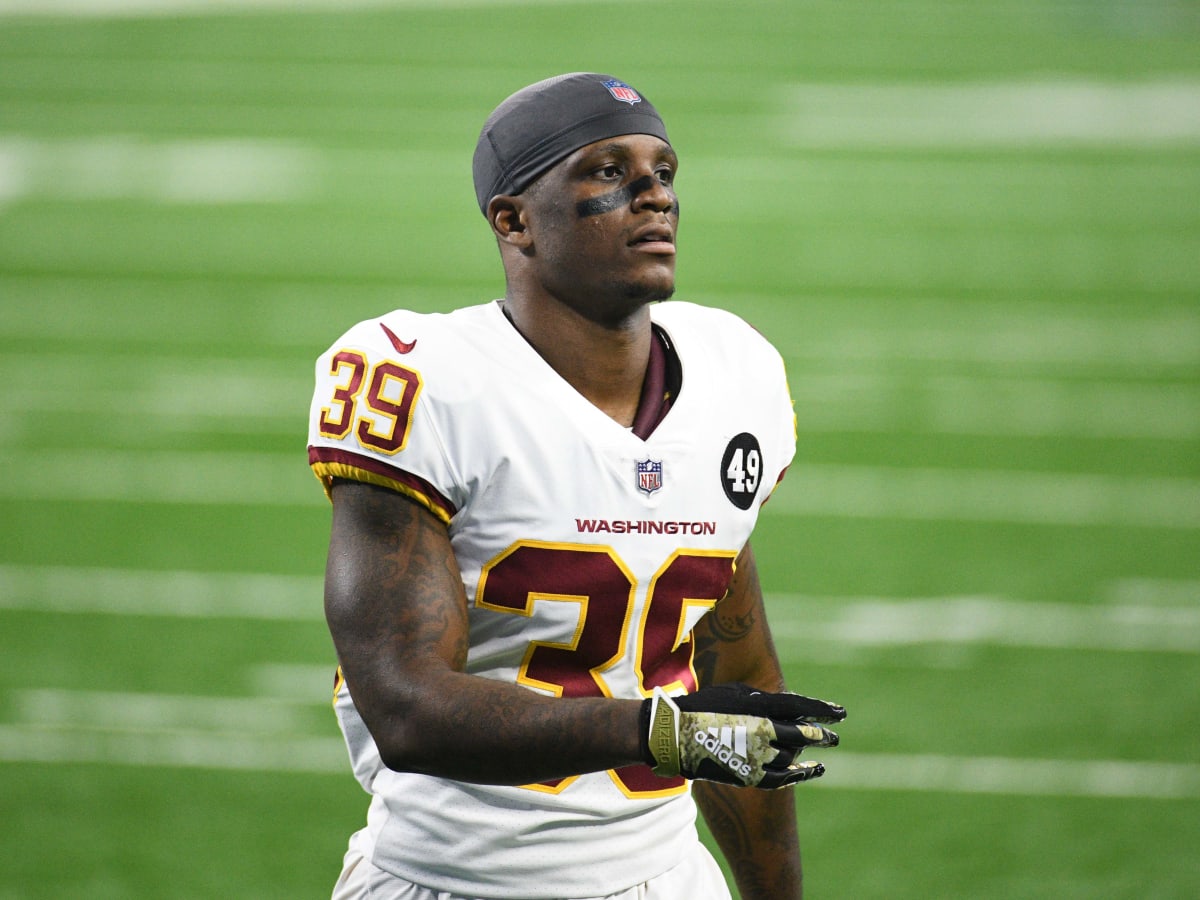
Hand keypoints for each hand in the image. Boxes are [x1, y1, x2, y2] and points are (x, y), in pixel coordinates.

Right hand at [641, 683, 844, 788]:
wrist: (676, 736)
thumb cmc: (703, 707)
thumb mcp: (733, 693)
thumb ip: (761, 699)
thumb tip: (785, 704)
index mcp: (758, 707)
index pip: (800, 707)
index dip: (822, 710)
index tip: (840, 713)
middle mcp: (762, 731)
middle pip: (801, 734)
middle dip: (821, 735)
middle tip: (834, 737)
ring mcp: (756, 756)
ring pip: (792, 755)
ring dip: (807, 754)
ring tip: (821, 754)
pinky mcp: (749, 775)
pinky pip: (782, 779)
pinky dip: (799, 774)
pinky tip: (811, 770)